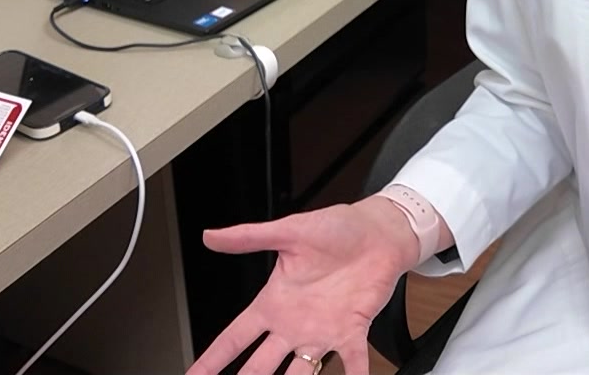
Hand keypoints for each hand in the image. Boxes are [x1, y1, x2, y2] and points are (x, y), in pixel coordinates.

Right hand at [188, 197, 419, 374]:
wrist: (378, 232)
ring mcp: (322, 331)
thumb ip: (250, 237)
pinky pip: (353, 362)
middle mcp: (294, 324)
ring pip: (299, 374)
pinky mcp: (353, 331)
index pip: (234, 338)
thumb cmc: (336, 229)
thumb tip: (210, 236)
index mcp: (274, 303)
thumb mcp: (288, 232)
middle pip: (261, 366)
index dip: (212, 360)